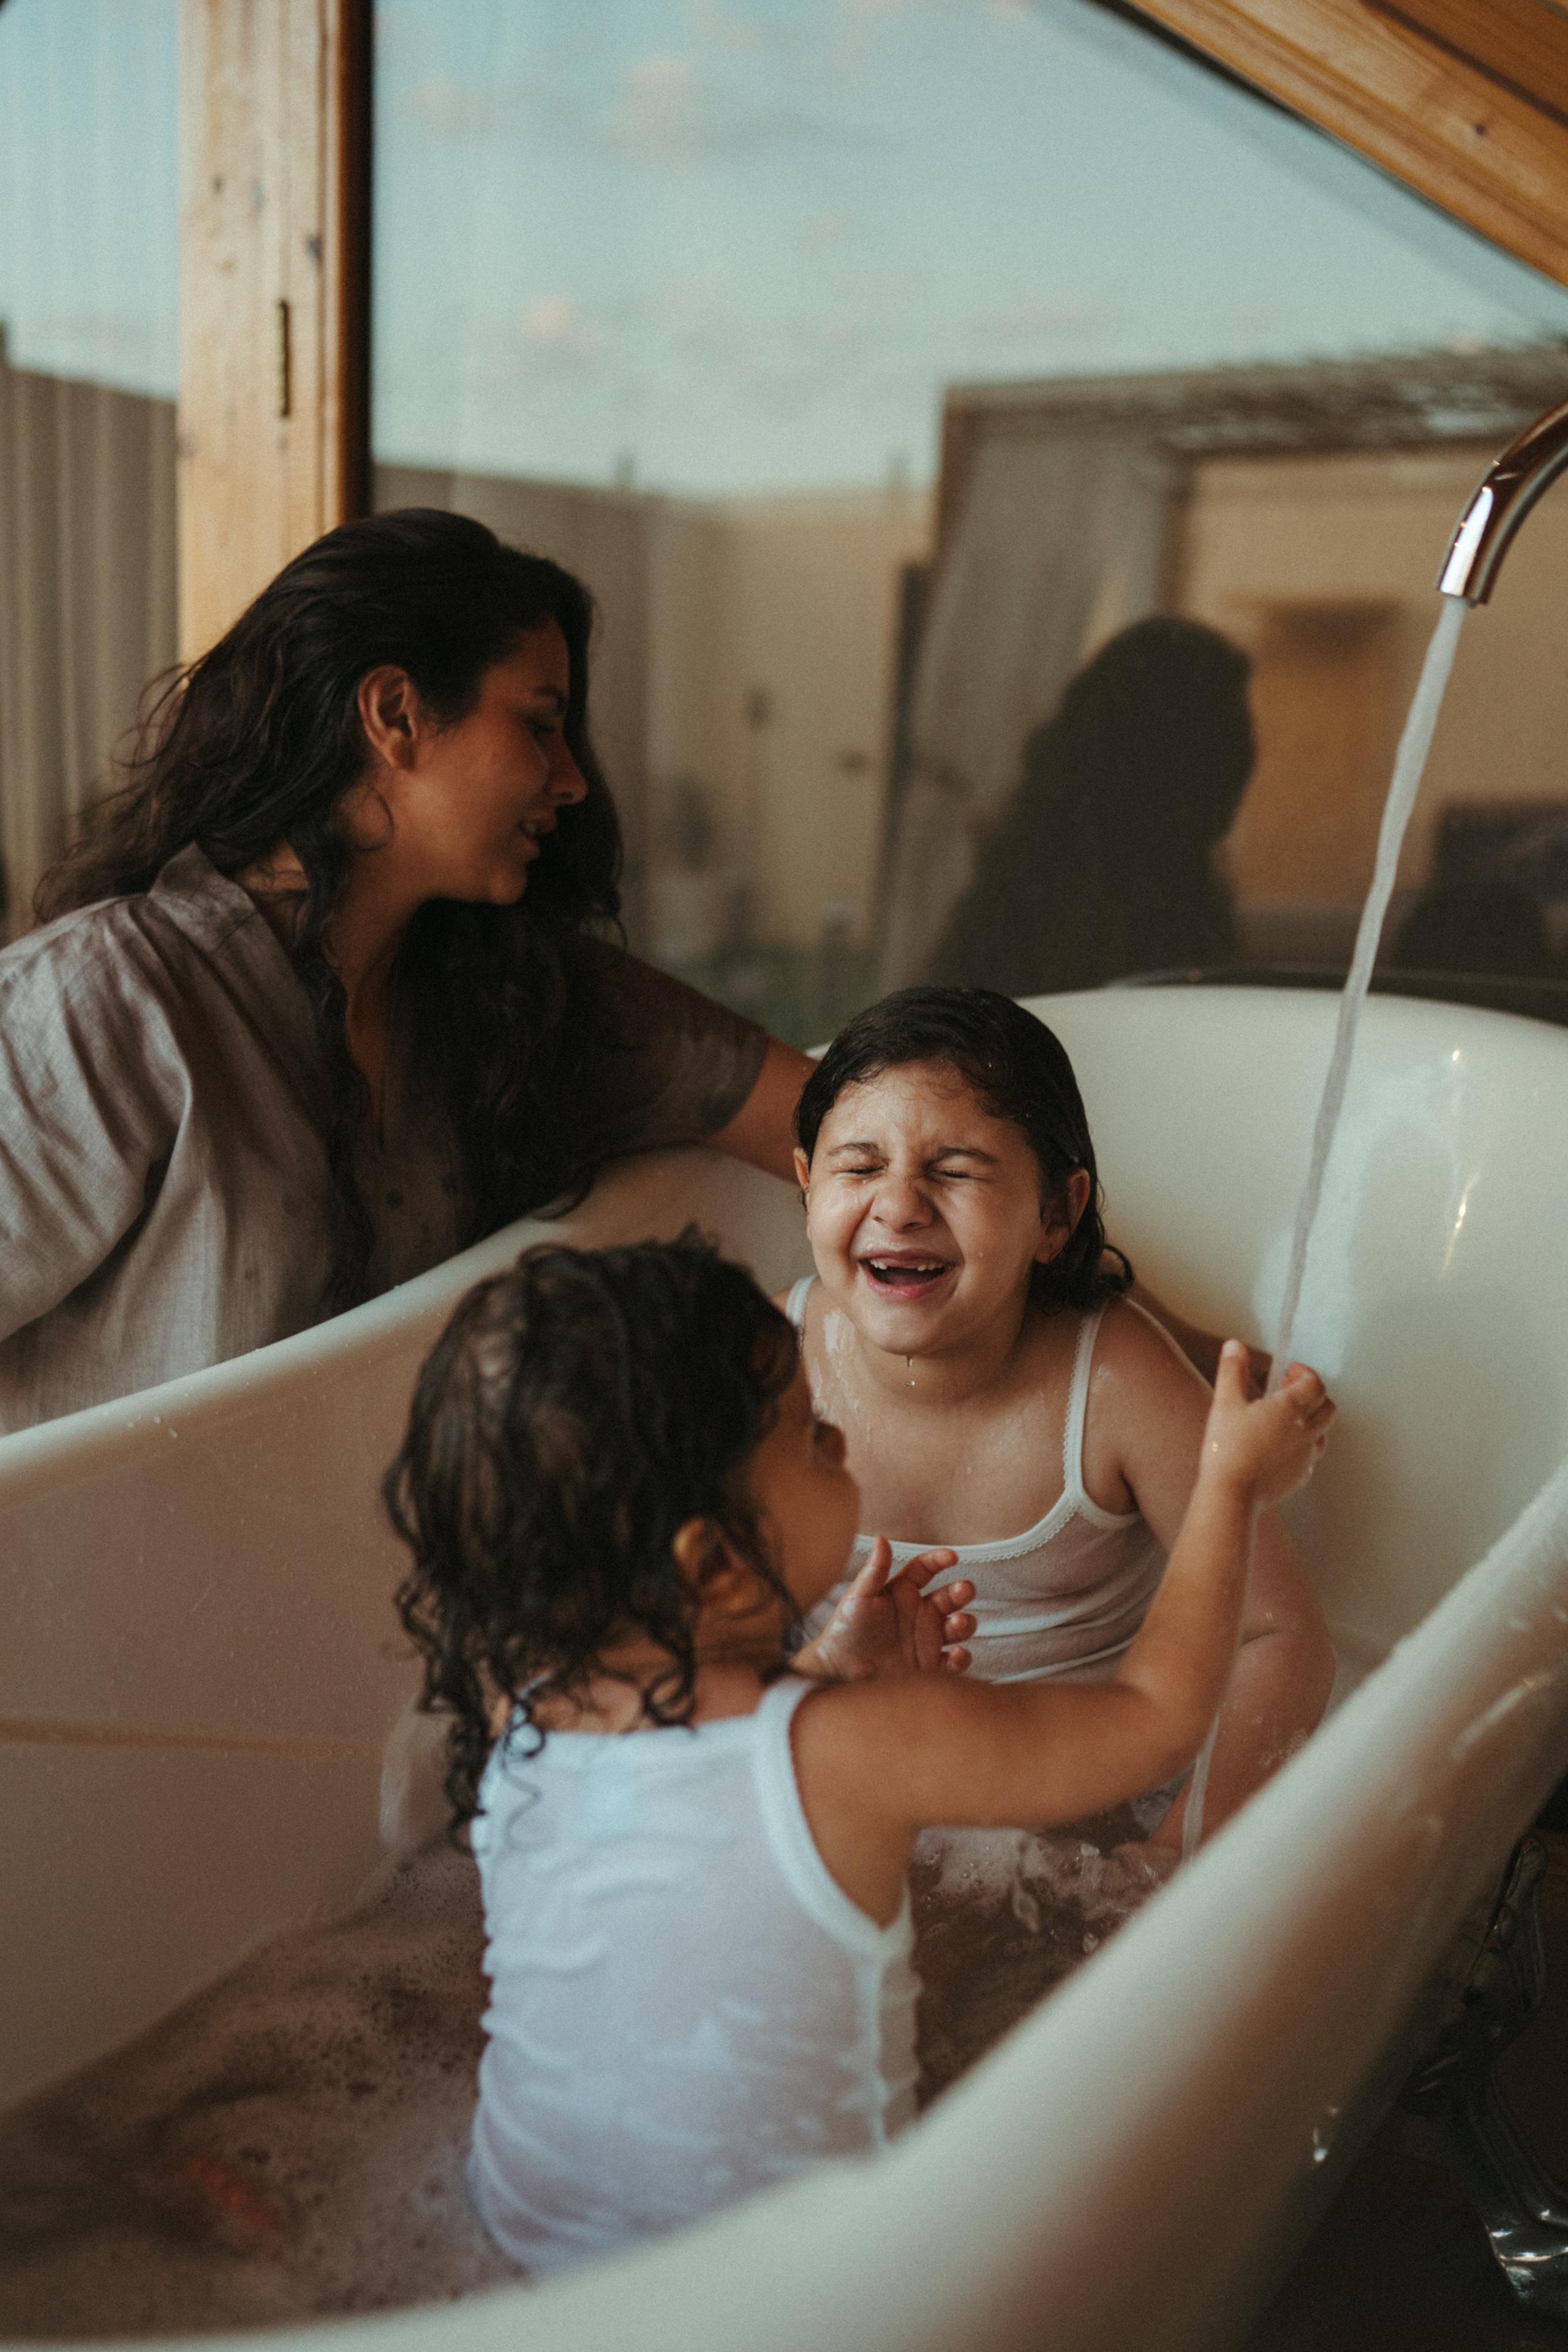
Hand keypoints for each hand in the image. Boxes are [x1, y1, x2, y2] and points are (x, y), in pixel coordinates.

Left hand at [805, 1538, 974, 1682]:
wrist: (838, 1673)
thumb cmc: (844, 1631)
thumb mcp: (858, 1597)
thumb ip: (874, 1570)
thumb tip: (881, 1538)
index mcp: (902, 1592)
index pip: (926, 1569)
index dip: (940, 1560)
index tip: (952, 1557)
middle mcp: (919, 1614)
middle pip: (951, 1596)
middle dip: (962, 1592)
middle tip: (962, 1591)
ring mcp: (927, 1639)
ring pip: (960, 1626)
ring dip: (965, 1622)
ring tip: (955, 1623)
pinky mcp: (930, 1666)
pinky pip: (955, 1660)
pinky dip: (962, 1657)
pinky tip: (956, 1654)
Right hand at [1201, 1343, 1333, 1506]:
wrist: (1232, 1495)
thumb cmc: (1228, 1450)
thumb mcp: (1225, 1402)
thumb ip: (1232, 1371)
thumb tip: (1235, 1348)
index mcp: (1291, 1409)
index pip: (1315, 1384)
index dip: (1305, 1373)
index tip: (1289, 1372)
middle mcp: (1306, 1432)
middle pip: (1326, 1407)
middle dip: (1312, 1395)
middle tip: (1289, 1392)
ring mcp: (1306, 1457)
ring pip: (1322, 1433)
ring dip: (1311, 1421)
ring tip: (1286, 1421)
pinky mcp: (1299, 1478)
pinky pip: (1310, 1459)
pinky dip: (1302, 1448)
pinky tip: (1281, 1449)